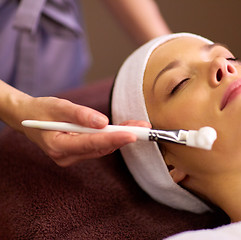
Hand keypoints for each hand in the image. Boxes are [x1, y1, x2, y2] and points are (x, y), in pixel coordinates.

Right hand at [20, 96, 150, 165]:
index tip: (132, 134)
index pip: (90, 143)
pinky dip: (112, 137)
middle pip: (100, 147)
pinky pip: (99, 146)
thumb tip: (104, 122)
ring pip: (102, 148)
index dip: (112, 138)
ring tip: (139, 126)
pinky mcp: (79, 153)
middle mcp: (66, 156)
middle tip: (143, 128)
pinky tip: (125, 129)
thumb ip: (80, 115)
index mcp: (58, 146)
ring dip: (121, 137)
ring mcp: (73, 157)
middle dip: (123, 137)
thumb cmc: (41, 111)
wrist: (29, 118)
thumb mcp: (58, 107)